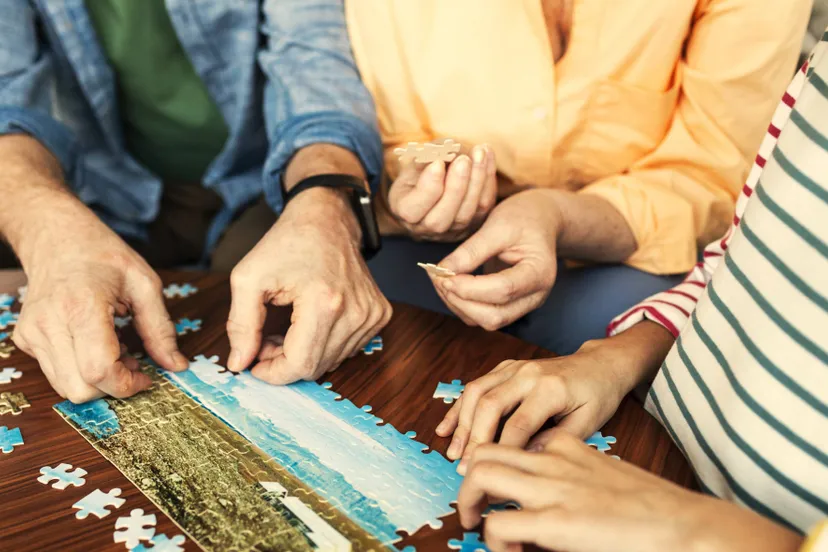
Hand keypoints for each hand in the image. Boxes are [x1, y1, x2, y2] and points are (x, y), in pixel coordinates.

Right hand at [12, 206, 186, 403]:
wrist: (57, 237)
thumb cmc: (102, 255)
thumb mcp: (145, 284)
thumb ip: (161, 329)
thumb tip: (177, 365)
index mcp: (81, 307)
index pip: (99, 371)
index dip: (128, 384)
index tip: (147, 377)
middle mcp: (49, 324)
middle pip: (80, 389)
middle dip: (113, 387)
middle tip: (134, 364)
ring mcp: (32, 333)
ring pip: (66, 388)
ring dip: (97, 382)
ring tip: (116, 352)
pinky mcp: (25, 339)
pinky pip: (56, 374)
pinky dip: (80, 371)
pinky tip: (96, 346)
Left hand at [226, 188, 391, 383]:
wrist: (326, 219)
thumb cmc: (287, 244)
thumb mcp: (248, 278)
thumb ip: (240, 325)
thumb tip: (240, 364)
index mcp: (324, 303)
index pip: (300, 365)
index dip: (273, 372)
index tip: (255, 361)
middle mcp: (355, 312)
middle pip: (316, 367)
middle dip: (285, 361)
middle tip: (266, 338)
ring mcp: (371, 314)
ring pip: (332, 361)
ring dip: (305, 353)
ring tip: (288, 327)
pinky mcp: (379, 314)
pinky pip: (348, 349)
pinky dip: (325, 344)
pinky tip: (311, 323)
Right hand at [387, 145, 496, 241]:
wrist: (436, 180)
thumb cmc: (421, 169)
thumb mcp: (414, 161)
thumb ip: (424, 158)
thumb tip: (441, 152)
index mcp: (406, 212)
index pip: (412, 210)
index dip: (427, 187)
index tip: (437, 162)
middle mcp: (427, 228)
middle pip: (441, 219)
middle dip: (455, 187)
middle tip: (463, 160)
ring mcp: (452, 231)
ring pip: (466, 214)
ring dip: (476, 181)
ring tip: (479, 153)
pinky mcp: (474, 224)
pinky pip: (484, 205)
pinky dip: (488, 178)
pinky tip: (487, 154)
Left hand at [430, 189, 560, 330]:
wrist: (539, 221)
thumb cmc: (523, 218)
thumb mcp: (498, 225)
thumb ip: (472, 250)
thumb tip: (443, 271)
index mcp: (539, 273)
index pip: (504, 290)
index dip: (470, 287)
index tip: (444, 275)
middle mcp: (535, 296)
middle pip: (495, 317)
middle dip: (462, 302)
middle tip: (439, 279)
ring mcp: (523, 304)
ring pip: (487, 321)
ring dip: (458, 306)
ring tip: (440, 280)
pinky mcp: (509, 306)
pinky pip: (482, 317)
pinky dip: (462, 305)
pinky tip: (449, 285)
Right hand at [436, 339, 631, 473]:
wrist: (600, 363)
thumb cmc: (598, 395)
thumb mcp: (589, 422)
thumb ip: (555, 441)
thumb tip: (522, 459)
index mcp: (551, 389)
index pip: (519, 424)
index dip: (502, 451)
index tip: (492, 476)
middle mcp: (528, 373)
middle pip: (490, 405)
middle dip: (474, 439)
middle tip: (464, 467)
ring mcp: (514, 367)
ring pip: (477, 392)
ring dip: (462, 424)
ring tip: (452, 452)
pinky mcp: (505, 368)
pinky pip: (476, 385)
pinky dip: (459, 407)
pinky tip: (446, 428)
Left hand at [459, 437, 803, 551]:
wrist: (686, 526)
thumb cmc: (652, 508)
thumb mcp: (604, 477)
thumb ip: (573, 478)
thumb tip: (544, 505)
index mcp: (567, 447)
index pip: (513, 441)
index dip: (497, 466)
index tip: (500, 493)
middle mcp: (553, 461)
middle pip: (486, 451)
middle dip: (468, 479)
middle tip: (473, 508)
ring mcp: (552, 489)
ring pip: (480, 475)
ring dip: (468, 502)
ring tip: (476, 525)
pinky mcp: (555, 522)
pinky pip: (499, 525)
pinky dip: (494, 541)